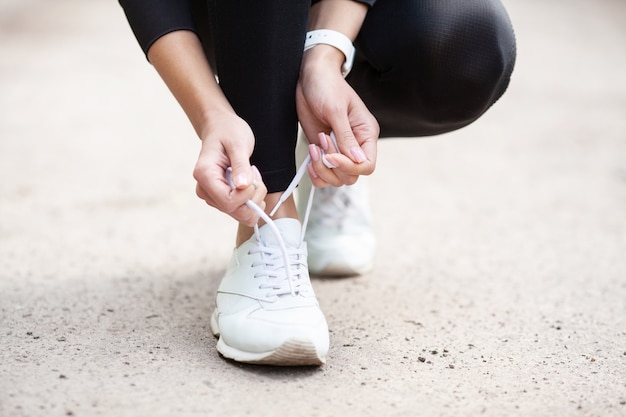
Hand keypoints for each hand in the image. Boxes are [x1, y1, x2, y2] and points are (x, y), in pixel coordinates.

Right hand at [192, 112, 266, 225]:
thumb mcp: (239, 143)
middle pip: (235, 212)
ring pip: (240, 213)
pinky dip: (251, 199)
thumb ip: (241, 165)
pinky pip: (241, 209)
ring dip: (254, 198)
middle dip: (253, 198)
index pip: (228, 202)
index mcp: (204, 175)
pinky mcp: (220, 198)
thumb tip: (243, 186)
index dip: (247, 195)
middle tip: (255, 176)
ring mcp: (212, 196)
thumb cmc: (228, 131)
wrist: (220, 127)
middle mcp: (204, 189)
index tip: (253, 176)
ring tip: (251, 176)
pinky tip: (249, 182)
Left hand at [296, 45, 378, 187]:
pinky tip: (310, 159)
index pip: (367, 165)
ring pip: (337, 178)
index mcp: (366, 134)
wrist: (310, 77)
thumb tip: (357, 159)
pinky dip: (316, 173)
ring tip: (314, 147)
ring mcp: (339, 150)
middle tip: (320, 142)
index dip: (349, 166)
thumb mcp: (336, 110)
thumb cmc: (327, 86)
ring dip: (322, 169)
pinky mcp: (324, 151)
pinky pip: (324, 175)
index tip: (330, 156)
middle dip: (332, 166)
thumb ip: (346, 137)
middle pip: (351, 175)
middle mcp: (355, 145)